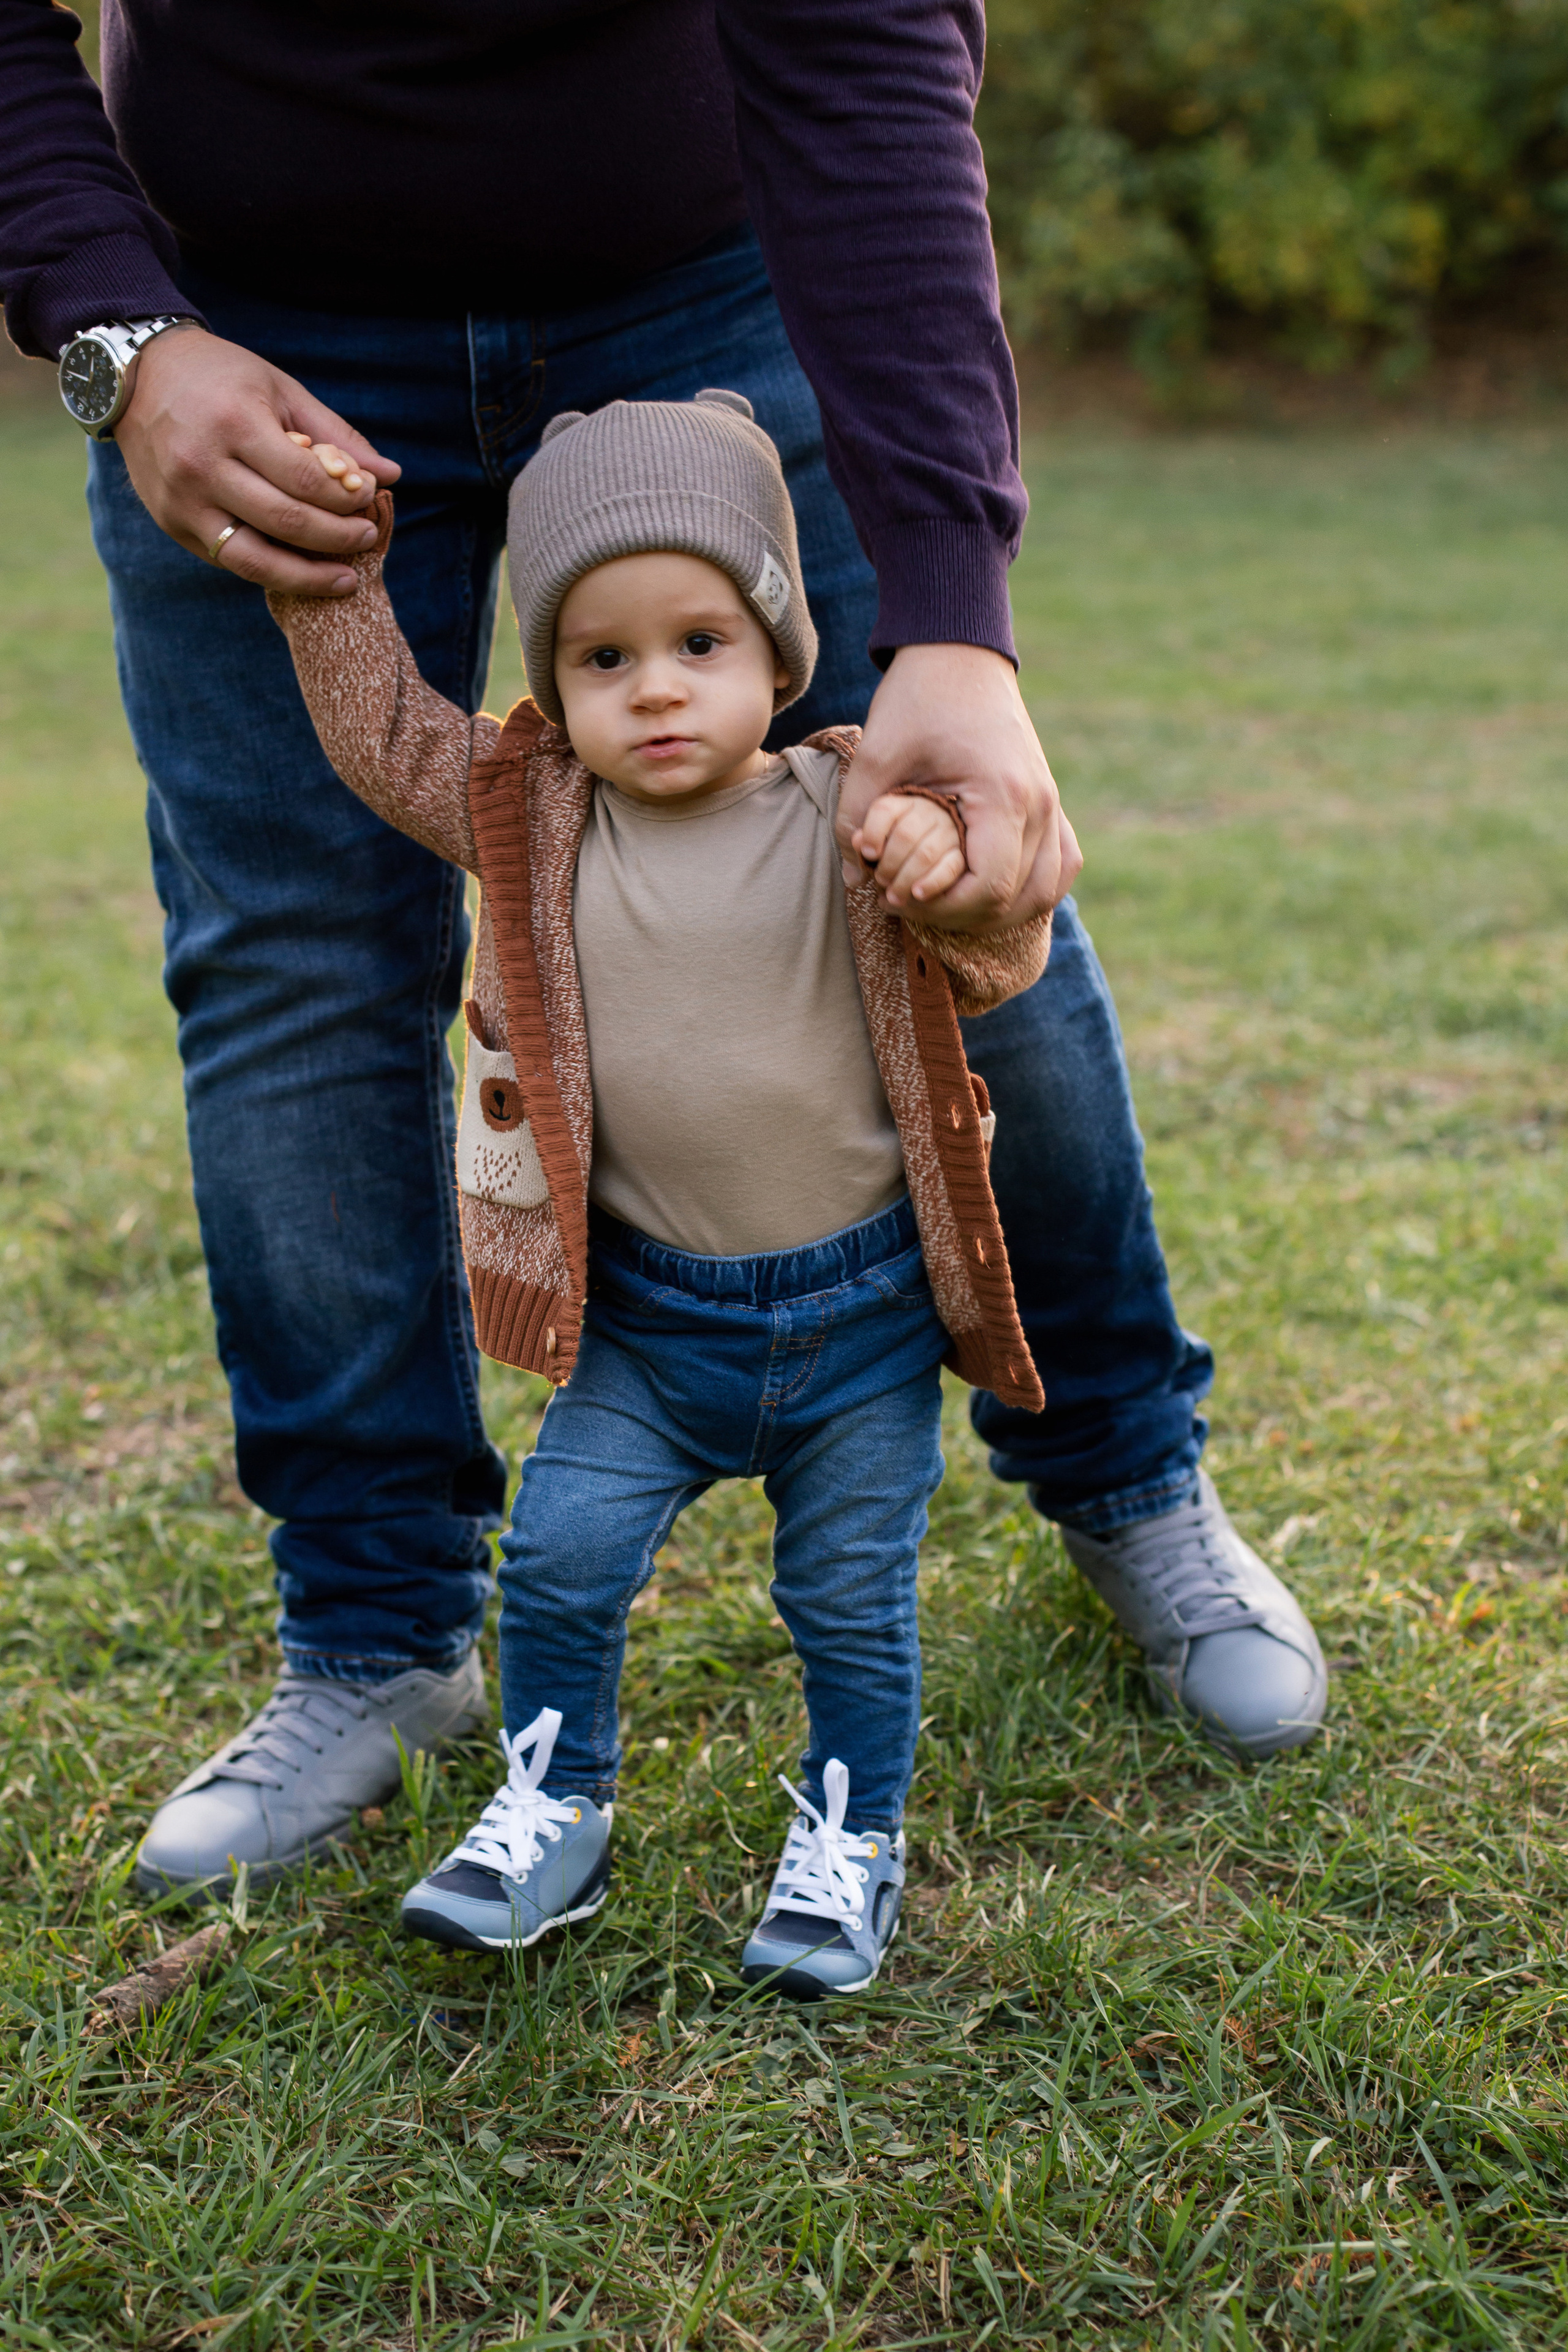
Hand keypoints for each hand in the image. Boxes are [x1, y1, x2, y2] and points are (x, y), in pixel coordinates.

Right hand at [114, 327, 401, 595]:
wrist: (138, 376)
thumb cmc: (221, 378)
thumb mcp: (280, 389)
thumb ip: (335, 433)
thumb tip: (391, 474)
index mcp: (234, 423)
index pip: (305, 480)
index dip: (346, 498)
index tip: (370, 498)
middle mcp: (202, 465)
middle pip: (285, 522)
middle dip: (337, 538)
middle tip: (367, 538)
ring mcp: (182, 500)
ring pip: (255, 559)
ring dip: (308, 577)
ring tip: (345, 579)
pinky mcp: (171, 523)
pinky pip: (230, 559)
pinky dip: (271, 570)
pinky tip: (300, 568)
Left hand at [840, 643, 1081, 932]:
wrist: (959, 650)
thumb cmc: (918, 696)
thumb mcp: (875, 754)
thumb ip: (857, 820)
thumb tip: (855, 882)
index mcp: (1003, 795)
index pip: (987, 889)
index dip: (940, 909)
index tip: (897, 897)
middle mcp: (1040, 805)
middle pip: (1015, 901)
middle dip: (959, 915)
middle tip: (909, 901)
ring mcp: (1052, 803)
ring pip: (1045, 892)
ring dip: (997, 912)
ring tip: (945, 902)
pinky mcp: (1050, 801)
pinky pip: (1061, 866)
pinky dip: (1030, 889)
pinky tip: (989, 890)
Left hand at [850, 790, 964, 907]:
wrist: (932, 858)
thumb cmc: (897, 851)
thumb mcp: (878, 841)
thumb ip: (865, 843)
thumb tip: (855, 853)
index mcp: (904, 802)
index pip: (885, 809)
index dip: (872, 833)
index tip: (868, 855)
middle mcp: (929, 810)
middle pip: (905, 834)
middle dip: (889, 864)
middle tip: (880, 881)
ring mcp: (948, 830)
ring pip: (926, 853)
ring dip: (905, 878)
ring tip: (894, 895)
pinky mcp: (961, 853)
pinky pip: (950, 867)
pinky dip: (931, 883)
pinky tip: (917, 894)